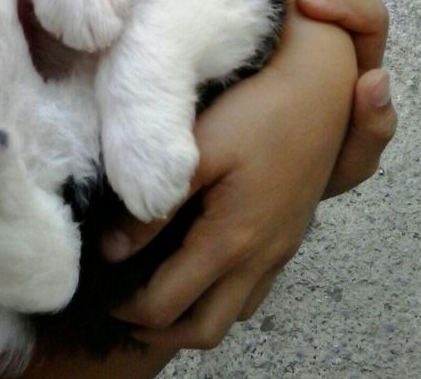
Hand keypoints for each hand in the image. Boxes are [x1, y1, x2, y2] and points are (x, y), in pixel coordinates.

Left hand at [101, 0, 356, 346]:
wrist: (318, 90)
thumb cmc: (256, 112)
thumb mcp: (198, 152)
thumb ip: (156, 205)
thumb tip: (113, 249)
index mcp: (231, 241)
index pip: (168, 303)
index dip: (129, 308)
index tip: (102, 295)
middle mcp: (259, 258)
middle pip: (205, 329)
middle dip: (160, 332)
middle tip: (125, 311)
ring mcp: (279, 250)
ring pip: (234, 314)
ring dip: (192, 317)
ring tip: (158, 295)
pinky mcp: (288, 235)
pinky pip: (253, 290)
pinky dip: (221, 297)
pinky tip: (202, 268)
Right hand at [291, 0, 396, 196]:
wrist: (270, 173)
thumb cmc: (311, 167)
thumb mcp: (348, 161)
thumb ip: (371, 129)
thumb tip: (377, 78)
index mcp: (360, 66)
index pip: (367, 20)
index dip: (341, 6)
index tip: (305, 2)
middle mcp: (343, 39)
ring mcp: (313, 25)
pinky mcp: (281, 15)